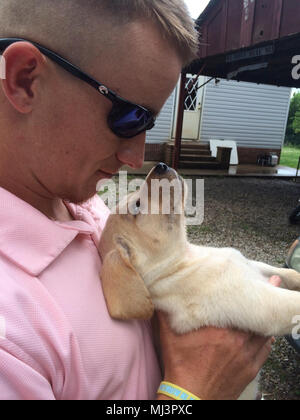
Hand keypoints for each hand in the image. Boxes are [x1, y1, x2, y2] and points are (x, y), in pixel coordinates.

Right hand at [157, 276, 280, 400]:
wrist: (191, 397)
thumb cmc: (181, 366)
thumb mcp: (169, 336)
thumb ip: (167, 313)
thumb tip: (160, 293)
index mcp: (220, 330)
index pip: (239, 305)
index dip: (247, 289)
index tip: (253, 276)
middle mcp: (238, 341)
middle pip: (257, 315)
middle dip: (263, 298)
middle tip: (273, 282)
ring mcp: (246, 356)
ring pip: (264, 332)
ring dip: (265, 319)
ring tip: (270, 305)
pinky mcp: (250, 369)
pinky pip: (265, 350)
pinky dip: (266, 339)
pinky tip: (265, 332)